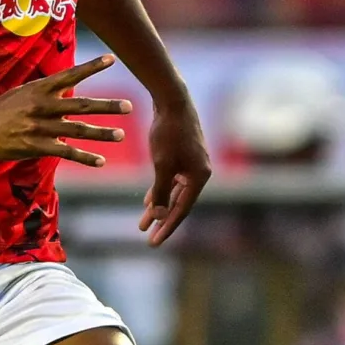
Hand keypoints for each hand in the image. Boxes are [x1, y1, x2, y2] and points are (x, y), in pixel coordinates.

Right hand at [0, 54, 131, 165]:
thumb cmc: (3, 109)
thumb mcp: (24, 93)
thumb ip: (49, 94)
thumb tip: (71, 93)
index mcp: (40, 88)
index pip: (71, 74)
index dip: (91, 66)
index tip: (112, 59)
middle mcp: (42, 105)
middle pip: (81, 104)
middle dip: (107, 106)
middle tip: (129, 106)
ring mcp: (40, 127)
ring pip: (77, 130)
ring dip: (101, 133)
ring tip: (120, 134)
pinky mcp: (36, 146)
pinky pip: (66, 152)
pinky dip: (85, 157)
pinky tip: (101, 161)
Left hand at [140, 92, 211, 245]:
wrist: (172, 101)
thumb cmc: (168, 133)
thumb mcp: (162, 166)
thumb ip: (162, 192)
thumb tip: (161, 217)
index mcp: (199, 177)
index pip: (182, 210)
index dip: (167, 228)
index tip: (153, 243)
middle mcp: (199, 172)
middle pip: (179, 203)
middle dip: (161, 220)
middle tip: (147, 236)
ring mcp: (192, 163)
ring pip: (174, 191)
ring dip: (159, 205)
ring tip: (144, 222)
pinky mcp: (183, 154)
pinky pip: (172, 179)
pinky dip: (161, 190)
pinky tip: (149, 200)